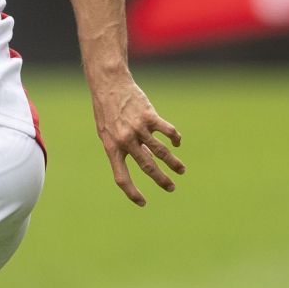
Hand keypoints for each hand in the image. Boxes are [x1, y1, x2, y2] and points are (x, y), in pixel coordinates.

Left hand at [90, 75, 183, 206]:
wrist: (109, 85)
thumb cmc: (107, 111)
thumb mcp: (108, 133)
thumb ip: (124, 148)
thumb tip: (148, 160)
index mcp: (111, 148)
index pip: (121, 177)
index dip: (132, 192)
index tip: (142, 202)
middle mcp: (125, 141)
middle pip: (147, 167)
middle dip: (161, 180)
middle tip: (171, 188)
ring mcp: (138, 128)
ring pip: (161, 151)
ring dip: (173, 163)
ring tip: (181, 170)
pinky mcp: (149, 116)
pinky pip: (167, 131)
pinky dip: (175, 138)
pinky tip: (177, 142)